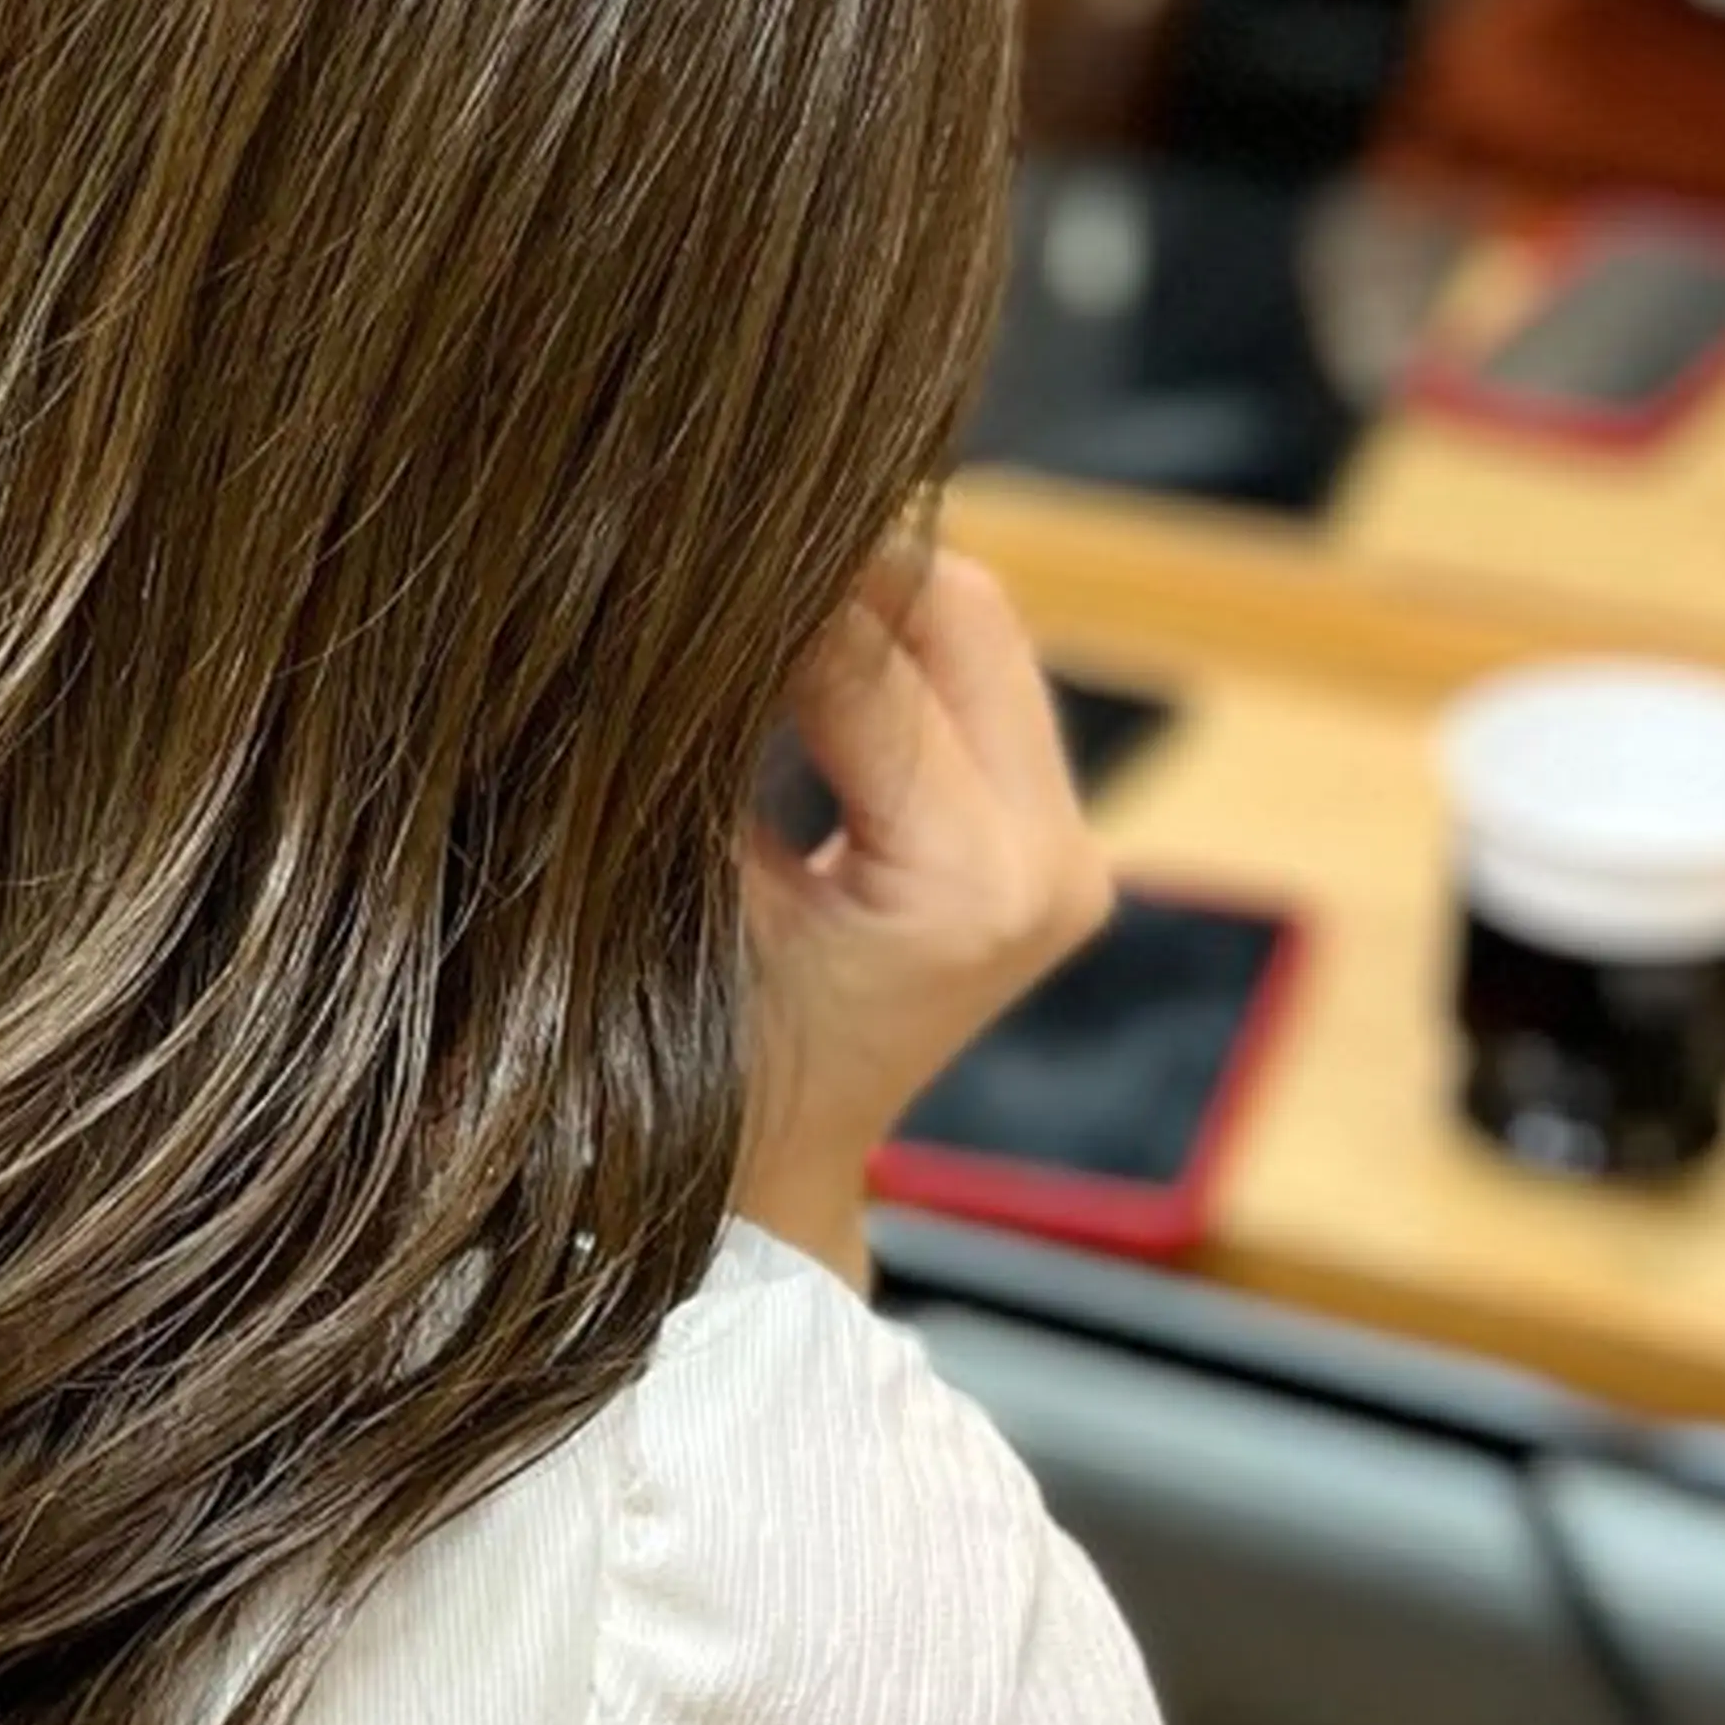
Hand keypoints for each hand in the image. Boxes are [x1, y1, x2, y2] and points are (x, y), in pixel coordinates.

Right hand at [735, 553, 1115, 1286]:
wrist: (766, 1186)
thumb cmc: (695, 1070)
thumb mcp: (676, 892)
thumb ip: (694, 743)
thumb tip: (659, 589)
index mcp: (965, 886)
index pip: (861, 658)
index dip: (757, 587)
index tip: (665, 537)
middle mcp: (1050, 861)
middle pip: (959, 610)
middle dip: (834, 561)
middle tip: (714, 541)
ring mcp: (1066, 851)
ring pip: (974, 630)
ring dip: (865, 594)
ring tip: (750, 591)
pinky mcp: (1050, 841)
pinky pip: (974, 683)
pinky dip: (886, 644)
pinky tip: (797, 641)